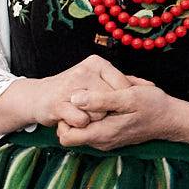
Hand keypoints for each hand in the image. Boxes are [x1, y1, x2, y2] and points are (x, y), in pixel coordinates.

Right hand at [0, 54, 145, 135]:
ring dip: (95, 119)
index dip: (122, 101)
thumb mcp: (98, 80)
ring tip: (85, 115)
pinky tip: (74, 120)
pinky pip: (83, 120)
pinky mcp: (58, 103)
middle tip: (98, 112)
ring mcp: (70, 86)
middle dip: (109, 111)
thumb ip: (124, 82)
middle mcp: (83, 71)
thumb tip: (151, 87)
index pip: (123, 85)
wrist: (37, 97)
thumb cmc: (73, 91)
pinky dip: (82, 125)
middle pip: (112, 99)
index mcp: (96, 63)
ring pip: (99, 111)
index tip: (115, 108)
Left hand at [57, 81, 188, 150]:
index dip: (64, 120)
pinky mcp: (111, 137)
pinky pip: (94, 128)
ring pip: (82, 129)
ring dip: (86, 114)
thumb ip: (100, 100)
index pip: (65, 137)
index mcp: (102, 134)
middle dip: (73, 116)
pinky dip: (96, 116)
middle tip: (86, 98)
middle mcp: (101, 142)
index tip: (74, 104)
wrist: (173, 119)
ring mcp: (106, 141)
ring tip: (100, 99)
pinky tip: (108, 103)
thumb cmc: (153, 106)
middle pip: (71, 133)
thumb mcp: (128, 97)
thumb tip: (74, 99)